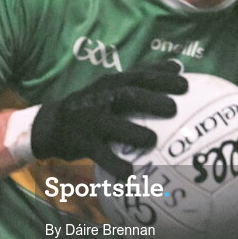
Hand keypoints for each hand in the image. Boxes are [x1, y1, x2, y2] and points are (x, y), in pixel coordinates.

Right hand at [30, 60, 187, 179]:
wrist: (52, 124)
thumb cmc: (94, 104)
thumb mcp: (113, 85)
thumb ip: (142, 75)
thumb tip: (178, 64)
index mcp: (112, 83)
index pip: (140, 76)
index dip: (162, 78)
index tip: (185, 84)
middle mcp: (102, 97)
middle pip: (128, 95)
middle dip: (150, 100)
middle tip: (172, 109)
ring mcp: (91, 120)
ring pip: (113, 124)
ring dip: (134, 133)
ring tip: (152, 140)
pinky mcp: (82, 142)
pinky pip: (100, 154)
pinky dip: (114, 164)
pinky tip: (129, 174)